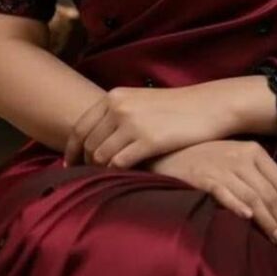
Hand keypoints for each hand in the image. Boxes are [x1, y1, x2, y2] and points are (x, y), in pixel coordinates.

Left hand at [63, 85, 218, 169]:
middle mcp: (119, 107)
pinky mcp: (148, 140)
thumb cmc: (176, 107)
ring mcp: (132, 123)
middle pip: (88, 144)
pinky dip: (118, 173)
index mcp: (114, 96)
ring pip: (101, 156)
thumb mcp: (140, 101)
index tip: (69, 165)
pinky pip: (119, 164)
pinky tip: (125, 177)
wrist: (207, 105)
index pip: (80, 127)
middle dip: (86, 164)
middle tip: (89, 178)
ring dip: (101, 170)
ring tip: (108, 179)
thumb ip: (117, 114)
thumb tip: (95, 140)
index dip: (71, 150)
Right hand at [137, 139, 276, 250]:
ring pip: (254, 198)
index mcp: (254, 151)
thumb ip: (257, 175)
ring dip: (270, 222)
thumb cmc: (206, 156)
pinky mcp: (204, 178)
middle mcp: (242, 157)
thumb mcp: (235, 157)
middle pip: (272, 194)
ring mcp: (223, 167)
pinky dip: (238, 206)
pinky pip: (225, 193)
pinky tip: (248, 219)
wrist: (171, 149)